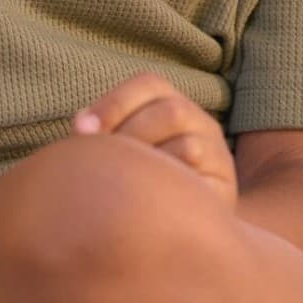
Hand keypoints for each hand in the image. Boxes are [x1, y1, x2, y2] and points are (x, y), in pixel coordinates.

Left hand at [70, 70, 237, 212]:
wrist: (181, 218)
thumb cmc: (139, 175)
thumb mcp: (121, 145)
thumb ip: (102, 132)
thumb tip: (80, 127)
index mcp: (170, 101)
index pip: (148, 84)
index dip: (113, 103)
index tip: (81, 130)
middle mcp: (198, 120)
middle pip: (171, 112)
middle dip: (130, 135)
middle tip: (104, 164)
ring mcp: (215, 151)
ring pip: (188, 146)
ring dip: (150, 164)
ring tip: (123, 184)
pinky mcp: (223, 183)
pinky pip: (198, 180)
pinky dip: (168, 187)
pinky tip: (144, 199)